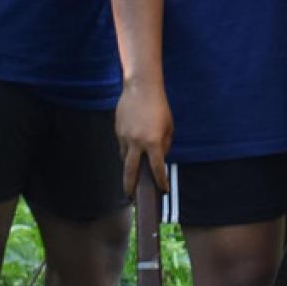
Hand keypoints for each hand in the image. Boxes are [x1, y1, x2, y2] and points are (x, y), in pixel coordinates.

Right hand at [115, 78, 173, 194]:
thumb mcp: (169, 126)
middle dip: (130, 187)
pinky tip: (132, 146)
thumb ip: (165, 144)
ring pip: (124, 158)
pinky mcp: (117, 131)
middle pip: (131, 172)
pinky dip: (127, 150)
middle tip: (130, 197)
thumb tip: (159, 158)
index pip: (157, 168)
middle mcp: (137, 142)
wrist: (141, 88)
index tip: (163, 190)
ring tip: (132, 171)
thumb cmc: (160, 107)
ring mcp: (124, 137)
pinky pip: (122, 146)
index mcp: (153, 142)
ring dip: (129, 166)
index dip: (161, 181)